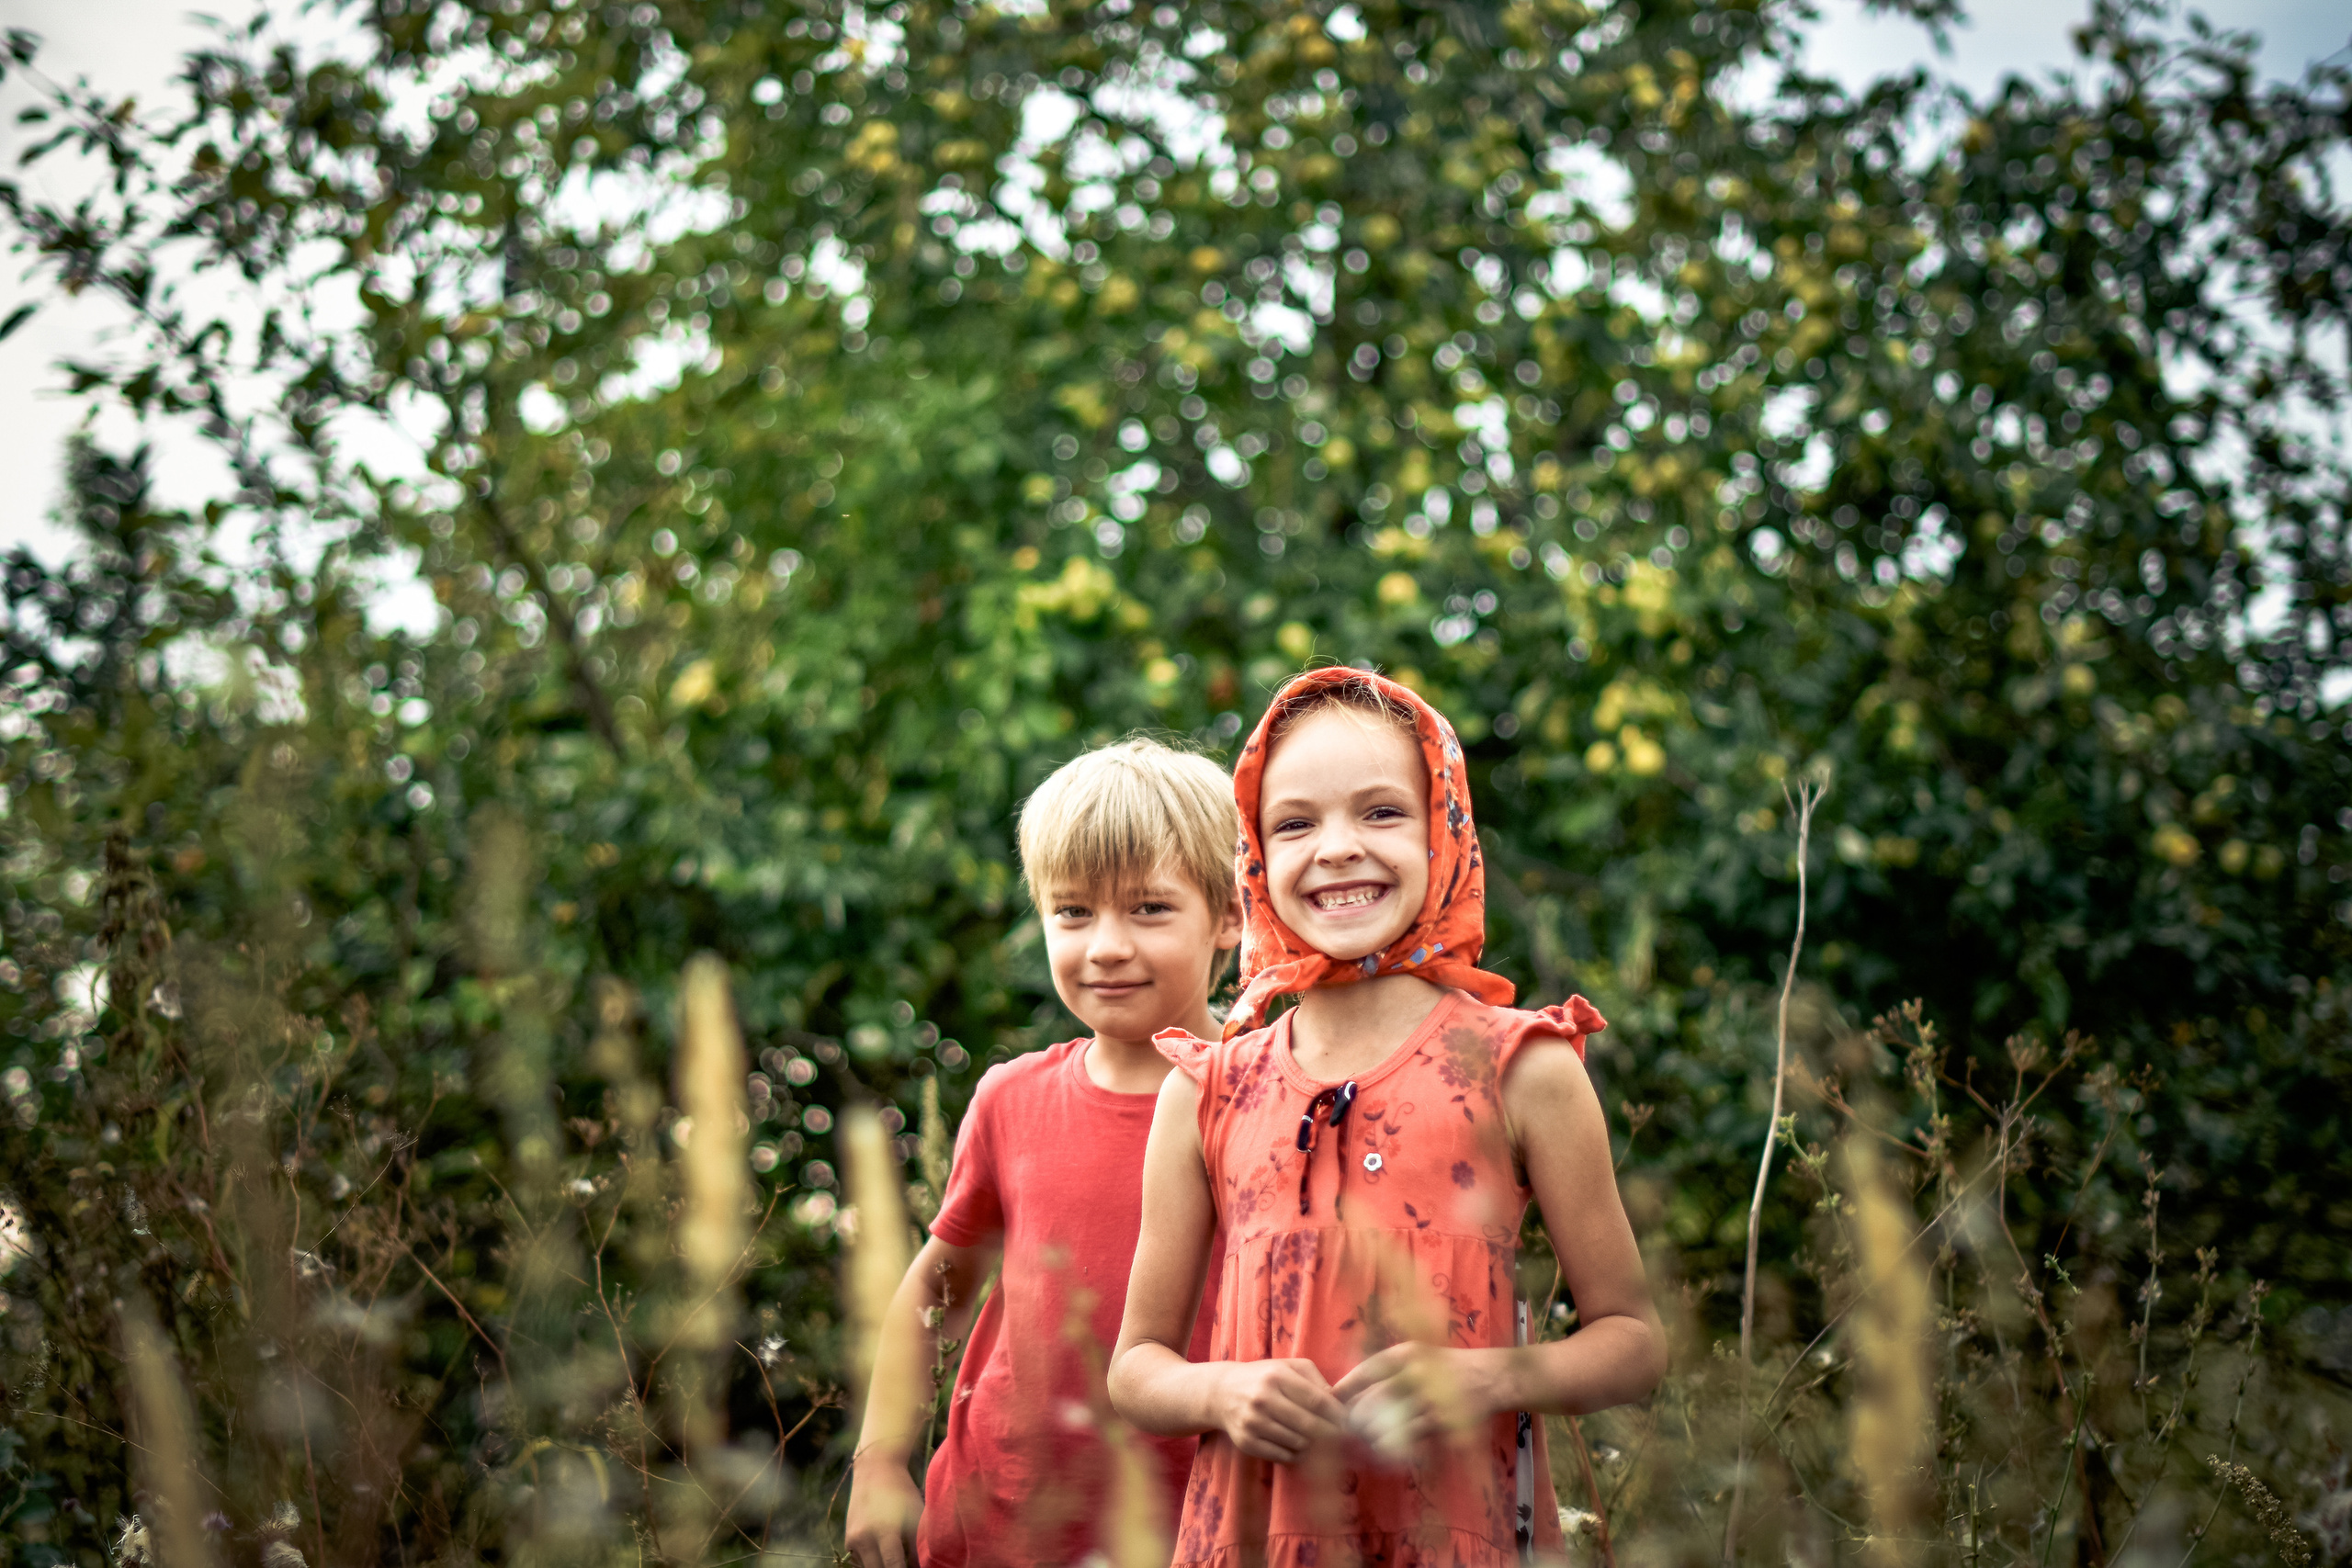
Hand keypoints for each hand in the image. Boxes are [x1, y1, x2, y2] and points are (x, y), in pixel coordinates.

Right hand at [845, 1454, 922, 1567]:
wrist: (875, 1470)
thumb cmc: (901, 1492)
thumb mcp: (915, 1516)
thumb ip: (917, 1547)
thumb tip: (918, 1567)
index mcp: (884, 1531)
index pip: (893, 1567)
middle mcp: (864, 1538)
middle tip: (906, 1564)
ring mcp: (853, 1541)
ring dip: (882, 1566)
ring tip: (896, 1555)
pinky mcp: (848, 1541)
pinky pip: (861, 1562)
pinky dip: (872, 1561)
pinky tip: (883, 1549)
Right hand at [1209, 1358, 1347, 1462]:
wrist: (1222, 1392)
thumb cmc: (1263, 1378)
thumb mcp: (1287, 1367)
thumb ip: (1315, 1379)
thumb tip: (1338, 1401)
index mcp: (1277, 1377)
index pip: (1316, 1400)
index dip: (1337, 1414)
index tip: (1350, 1422)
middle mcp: (1263, 1399)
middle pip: (1309, 1425)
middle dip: (1330, 1433)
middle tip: (1341, 1437)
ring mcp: (1253, 1423)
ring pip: (1298, 1443)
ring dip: (1311, 1443)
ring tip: (1312, 1436)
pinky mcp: (1247, 1443)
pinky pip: (1283, 1456)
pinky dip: (1294, 1454)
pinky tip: (1295, 1444)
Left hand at [1332, 1343, 1492, 1459]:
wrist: (1489, 1377)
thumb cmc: (1445, 1366)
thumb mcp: (1416, 1354)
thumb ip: (1387, 1368)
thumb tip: (1350, 1389)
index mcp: (1406, 1354)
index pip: (1367, 1370)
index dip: (1347, 1386)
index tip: (1332, 1399)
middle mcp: (1416, 1372)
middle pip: (1375, 1399)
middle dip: (1357, 1417)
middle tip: (1345, 1428)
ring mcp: (1429, 1397)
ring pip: (1391, 1421)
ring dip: (1373, 1435)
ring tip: (1363, 1441)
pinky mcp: (1441, 1420)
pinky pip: (1411, 1436)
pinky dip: (1396, 1444)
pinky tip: (1386, 1449)